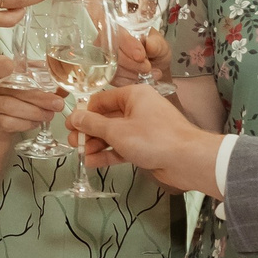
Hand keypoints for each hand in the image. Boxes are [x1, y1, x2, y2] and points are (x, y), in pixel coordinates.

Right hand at [0, 55, 67, 139]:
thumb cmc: (11, 96)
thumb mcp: (23, 81)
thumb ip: (39, 77)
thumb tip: (61, 82)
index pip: (2, 64)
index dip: (18, 70)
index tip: (34, 77)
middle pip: (12, 88)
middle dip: (38, 96)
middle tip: (56, 102)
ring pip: (11, 107)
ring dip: (35, 111)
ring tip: (49, 113)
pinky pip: (10, 122)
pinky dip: (27, 123)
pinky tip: (37, 121)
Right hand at [71, 85, 224, 193]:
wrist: (187, 160)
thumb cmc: (153, 138)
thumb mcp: (117, 131)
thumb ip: (93, 124)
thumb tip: (74, 116)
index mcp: (134, 95)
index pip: (102, 100)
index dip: (84, 113)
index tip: (70, 126)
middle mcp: (139, 108)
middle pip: (107, 118)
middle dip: (89, 131)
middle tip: (73, 143)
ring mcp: (143, 128)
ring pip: (114, 134)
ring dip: (97, 144)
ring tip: (80, 154)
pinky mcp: (147, 146)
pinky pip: (123, 146)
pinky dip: (109, 153)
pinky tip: (93, 162)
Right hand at [107, 20, 169, 84]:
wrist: (155, 65)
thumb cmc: (155, 51)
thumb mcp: (161, 44)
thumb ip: (156, 44)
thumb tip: (149, 44)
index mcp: (123, 26)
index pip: (116, 32)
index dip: (128, 45)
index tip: (141, 56)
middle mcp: (109, 39)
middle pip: (113, 52)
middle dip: (132, 64)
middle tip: (147, 67)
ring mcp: (105, 55)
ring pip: (112, 67)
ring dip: (132, 73)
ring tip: (147, 72)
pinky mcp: (106, 71)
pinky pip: (113, 79)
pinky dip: (128, 81)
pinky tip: (138, 78)